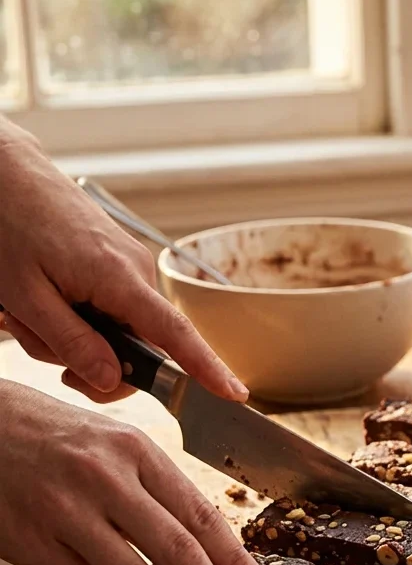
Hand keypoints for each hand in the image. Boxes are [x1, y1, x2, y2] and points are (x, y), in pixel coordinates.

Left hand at [0, 117, 245, 403]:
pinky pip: (110, 311)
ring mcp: (129, 267)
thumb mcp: (26, 297)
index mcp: (120, 279)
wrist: (3, 170)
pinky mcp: (116, 265)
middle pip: (139, 347)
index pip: (176, 334)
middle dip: (92, 362)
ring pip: (118, 332)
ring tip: (28, 312)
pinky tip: (44, 300)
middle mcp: (136, 273)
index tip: (234, 393)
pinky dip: (78, 317)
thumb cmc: (8, 224)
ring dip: (74, 337)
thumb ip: (72, 343)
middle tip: (42, 347)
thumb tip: (113, 380)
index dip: (207, 368)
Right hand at [0, 380, 271, 564]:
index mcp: (137, 450)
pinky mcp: (31, 542)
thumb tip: (202, 548)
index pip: (202, 516)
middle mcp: (105, 479)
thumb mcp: (113, 442)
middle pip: (179, 551)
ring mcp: (66, 512)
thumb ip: (155, 490)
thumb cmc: (51, 433)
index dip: (237, 563)